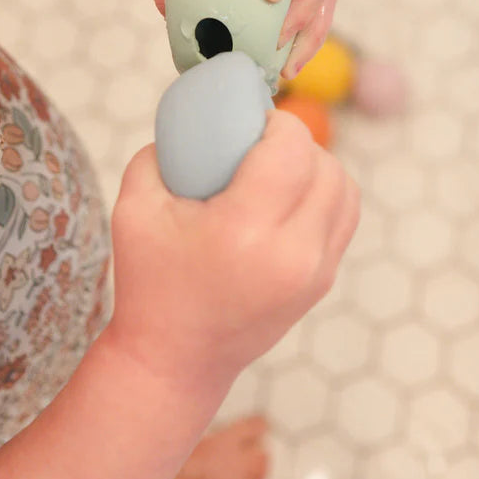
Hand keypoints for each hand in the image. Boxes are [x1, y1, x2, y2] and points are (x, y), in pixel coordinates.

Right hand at [104, 109, 359, 385]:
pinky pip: (344, 216)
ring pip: (345, 189)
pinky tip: (291, 197)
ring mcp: (315, 272)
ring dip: (317, 166)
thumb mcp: (133, 209)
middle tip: (261, 142)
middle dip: (296, 141)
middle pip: (324, 165)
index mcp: (245, 231)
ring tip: (278, 169)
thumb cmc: (149, 283)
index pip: (293, 149)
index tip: (253, 122)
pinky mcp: (323, 282)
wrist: (176, 361)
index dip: (279, 122)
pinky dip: (326, 194)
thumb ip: (159, 152)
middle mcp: (293, 253)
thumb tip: (195, 117)